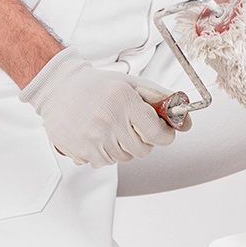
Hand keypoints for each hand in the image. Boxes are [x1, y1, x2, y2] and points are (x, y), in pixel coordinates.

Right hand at [19, 49, 177, 165]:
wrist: (59, 88)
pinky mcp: (81, 151)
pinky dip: (106, 153)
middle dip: (144, 141)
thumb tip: (187, 121)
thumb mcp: (133, 83)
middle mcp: (110, 121)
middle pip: (143, 150)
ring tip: (113, 128)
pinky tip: (99, 136)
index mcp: (126, 102)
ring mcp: (94, 138)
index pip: (159, 134)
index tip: (162, 130)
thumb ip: (162, 99)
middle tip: (134, 127)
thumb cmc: (99, 85)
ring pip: (125, 158)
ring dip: (124, 147)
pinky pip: (105, 163)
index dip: (165, 135)